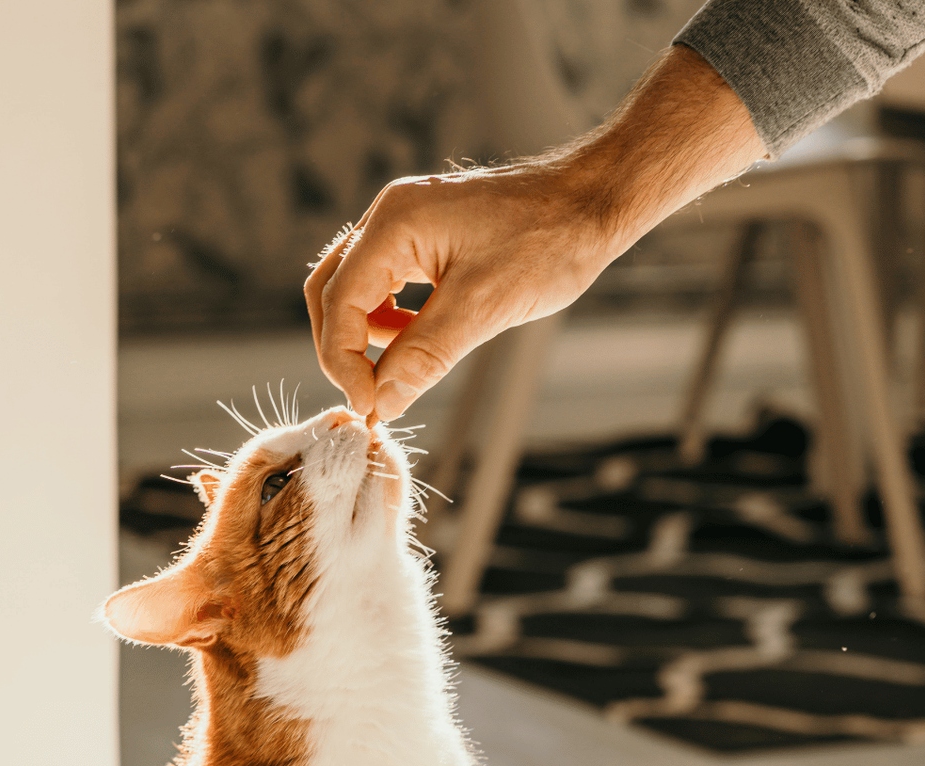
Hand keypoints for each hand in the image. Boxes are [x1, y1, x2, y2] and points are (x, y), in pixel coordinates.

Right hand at [305, 46, 765, 421]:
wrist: (594, 201)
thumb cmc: (549, 241)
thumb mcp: (483, 308)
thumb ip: (424, 356)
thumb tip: (382, 403)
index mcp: (395, 224)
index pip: (338, 303)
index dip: (345, 363)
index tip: (372, 406)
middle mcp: (389, 217)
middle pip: (329, 293)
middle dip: (342, 351)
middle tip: (372, 397)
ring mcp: (405, 224)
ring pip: (352, 290)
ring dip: (363, 337)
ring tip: (398, 371)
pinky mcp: (424, 238)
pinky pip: (383, 286)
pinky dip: (388, 322)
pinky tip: (415, 342)